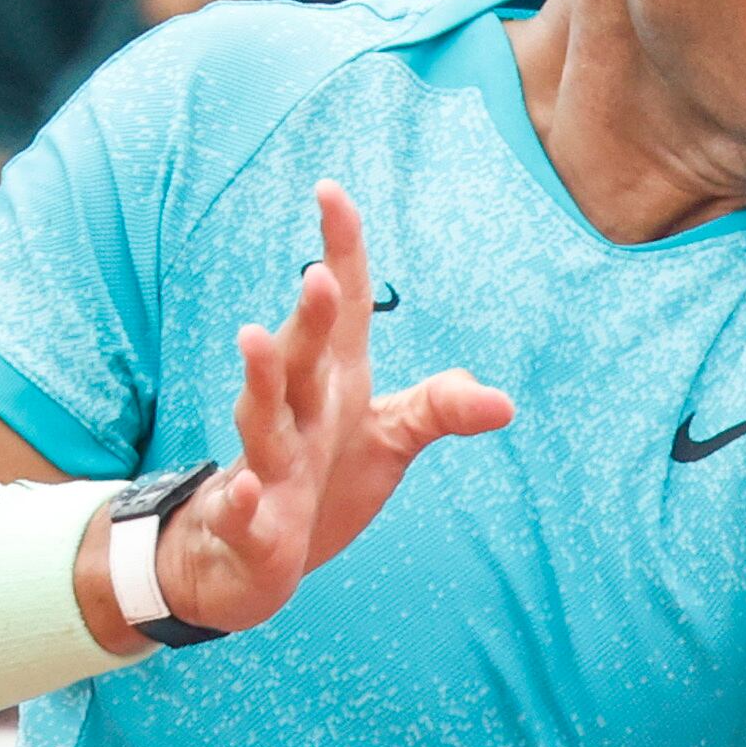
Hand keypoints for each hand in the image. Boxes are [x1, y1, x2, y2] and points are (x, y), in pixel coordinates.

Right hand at [127, 186, 514, 635]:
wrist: (250, 557)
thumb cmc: (323, 477)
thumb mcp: (391, 438)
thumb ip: (439, 408)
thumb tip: (504, 402)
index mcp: (332, 381)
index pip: (341, 308)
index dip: (338, 251)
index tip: (331, 189)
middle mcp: (296, 412)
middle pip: (303, 354)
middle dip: (309, 315)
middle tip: (316, 272)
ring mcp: (269, 465)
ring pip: (259, 415)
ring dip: (257, 378)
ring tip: (252, 336)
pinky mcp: (251, 526)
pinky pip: (242, 511)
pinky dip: (241, 502)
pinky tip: (246, 491)